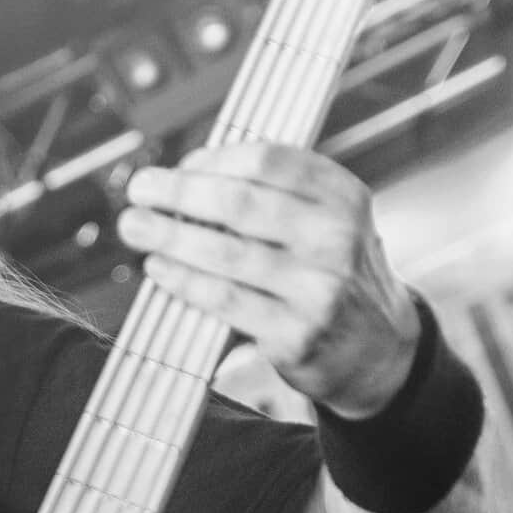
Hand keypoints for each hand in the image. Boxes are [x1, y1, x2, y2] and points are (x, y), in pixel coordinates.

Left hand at [115, 143, 420, 418]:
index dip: (212, 160)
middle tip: (139, 189)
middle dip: (179, 192)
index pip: (266, 161)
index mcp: (343, 196)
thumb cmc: (333, 276)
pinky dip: (183, 281)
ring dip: (169, 236)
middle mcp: (336, 237)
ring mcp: (318, 288)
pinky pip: (224, 300)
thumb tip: (190, 176)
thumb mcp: (328, 222)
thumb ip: (274, 196)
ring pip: (225, 253)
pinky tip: (159, 268)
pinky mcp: (295, 333)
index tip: (180, 166)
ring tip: (134, 227)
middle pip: (240, 202)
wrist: (378, 351)